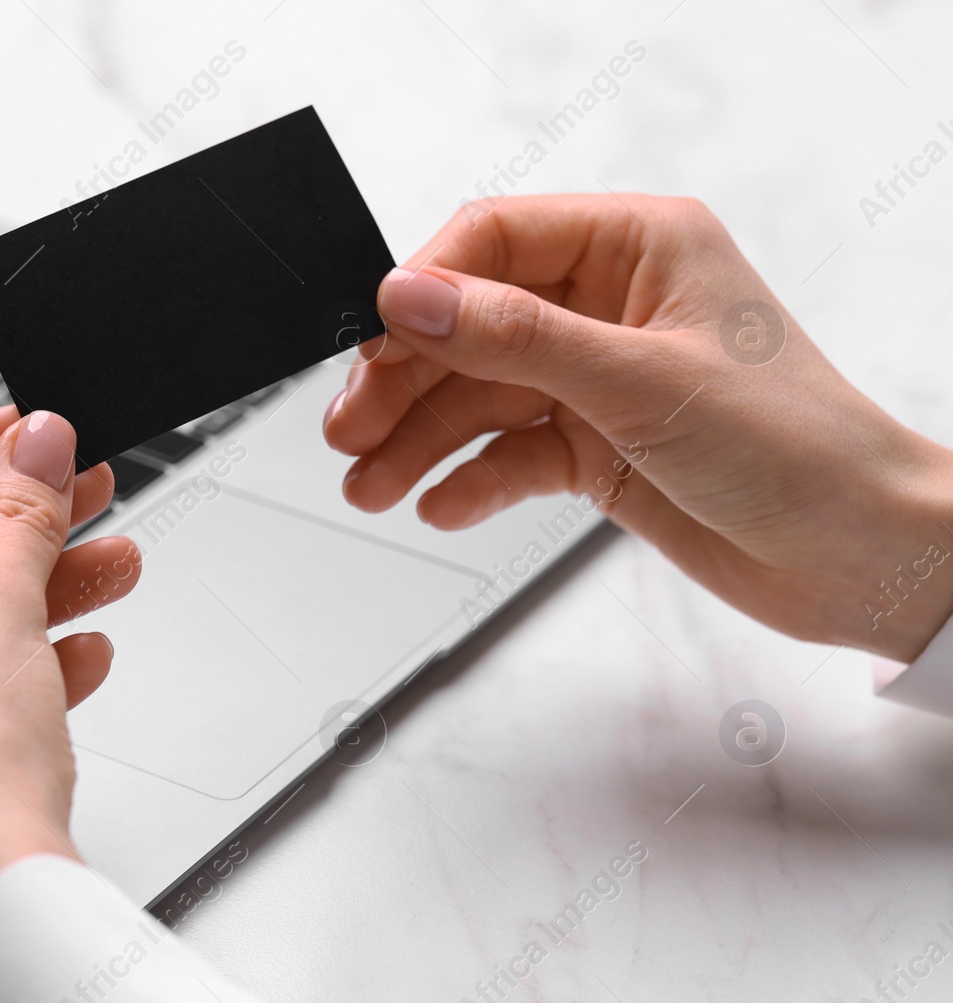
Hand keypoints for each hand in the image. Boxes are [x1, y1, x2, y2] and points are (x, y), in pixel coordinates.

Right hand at [323, 194, 952, 661]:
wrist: (858, 556)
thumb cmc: (796, 447)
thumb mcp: (637, 381)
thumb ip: (514, 338)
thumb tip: (410, 297)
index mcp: (638, 247)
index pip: (496, 241)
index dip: (425, 289)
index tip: (374, 343)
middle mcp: (612, 305)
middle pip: (471, 324)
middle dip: (405, 380)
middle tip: (348, 431)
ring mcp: (601, 378)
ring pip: (480, 395)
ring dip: (420, 440)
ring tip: (369, 485)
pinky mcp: (598, 445)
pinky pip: (510, 452)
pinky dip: (471, 480)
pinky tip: (438, 503)